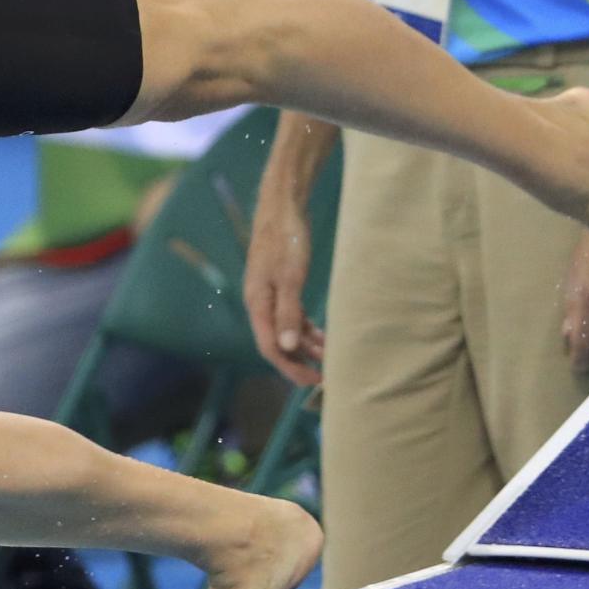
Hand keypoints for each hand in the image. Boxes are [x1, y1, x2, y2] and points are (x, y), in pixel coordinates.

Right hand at [244, 184, 324, 386]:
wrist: (283, 207)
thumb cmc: (286, 239)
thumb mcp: (290, 278)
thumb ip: (288, 313)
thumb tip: (287, 347)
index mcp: (258, 304)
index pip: (270, 347)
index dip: (290, 367)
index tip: (312, 380)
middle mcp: (261, 304)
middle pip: (277, 343)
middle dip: (298, 361)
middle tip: (323, 377)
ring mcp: (271, 295)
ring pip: (287, 331)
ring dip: (306, 346)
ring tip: (330, 357)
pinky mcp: (281, 286)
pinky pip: (292, 316)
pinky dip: (306, 329)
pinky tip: (322, 336)